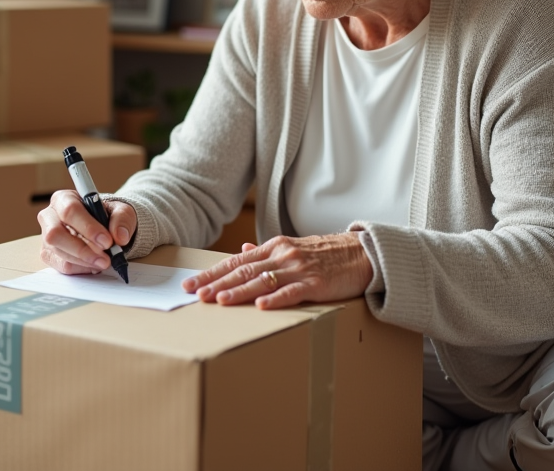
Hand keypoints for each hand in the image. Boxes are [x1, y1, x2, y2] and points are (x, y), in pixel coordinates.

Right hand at [38, 190, 136, 274]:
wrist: (103, 228)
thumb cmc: (107, 215)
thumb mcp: (121, 211)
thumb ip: (122, 219)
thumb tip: (120, 237)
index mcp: (64, 198)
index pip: (70, 211)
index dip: (88, 227)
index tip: (107, 241)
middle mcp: (50, 216)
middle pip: (55, 234)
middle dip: (82, 249)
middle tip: (105, 259)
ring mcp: (46, 237)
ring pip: (59, 252)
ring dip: (84, 261)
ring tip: (104, 262)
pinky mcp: (49, 254)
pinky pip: (62, 265)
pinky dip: (81, 268)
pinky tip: (94, 265)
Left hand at [182, 233, 373, 308]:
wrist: (362, 253)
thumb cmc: (326, 254)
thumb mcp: (293, 248)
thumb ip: (267, 252)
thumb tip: (243, 249)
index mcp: (274, 247)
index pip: (236, 261)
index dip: (212, 273)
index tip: (191, 283)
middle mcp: (283, 255)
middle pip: (244, 270)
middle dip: (217, 283)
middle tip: (195, 294)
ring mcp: (299, 269)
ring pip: (263, 280)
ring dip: (239, 291)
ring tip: (219, 300)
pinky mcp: (317, 283)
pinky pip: (293, 291)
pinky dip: (277, 298)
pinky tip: (261, 306)